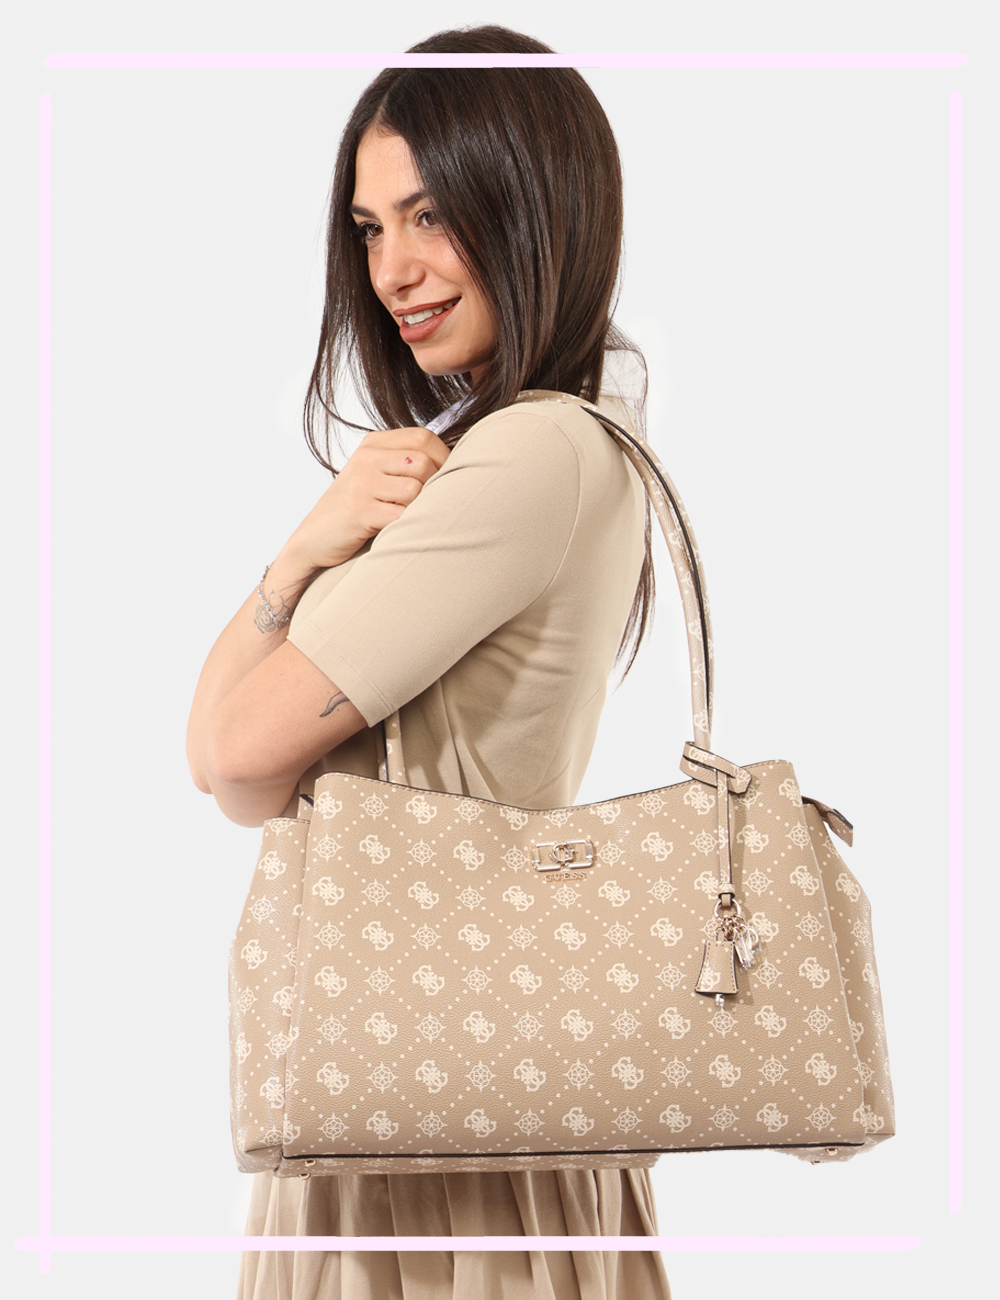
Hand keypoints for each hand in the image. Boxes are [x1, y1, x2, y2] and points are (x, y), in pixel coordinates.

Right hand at [280, 427, 449, 574]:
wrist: (314, 539)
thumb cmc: (355, 510)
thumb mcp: (375, 475)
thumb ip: (406, 463)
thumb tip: (458, 461)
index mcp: (373, 444)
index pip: (424, 438)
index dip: (445, 458)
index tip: (447, 480)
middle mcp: (366, 459)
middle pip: (423, 464)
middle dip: (434, 488)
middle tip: (427, 506)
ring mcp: (361, 484)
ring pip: (415, 490)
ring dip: (419, 509)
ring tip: (408, 518)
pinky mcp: (359, 511)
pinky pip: (402, 515)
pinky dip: (408, 526)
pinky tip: (400, 531)